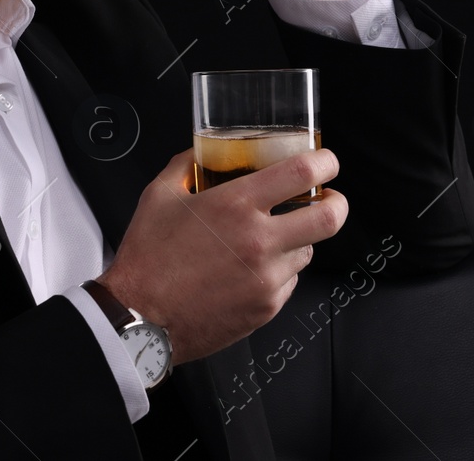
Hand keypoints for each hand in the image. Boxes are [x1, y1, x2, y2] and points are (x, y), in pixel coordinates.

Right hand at [97, 147, 347, 363]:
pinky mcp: (266, 308)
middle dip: (336, 203)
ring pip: (308, 251)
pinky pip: (288, 281)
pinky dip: (278, 272)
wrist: (138, 320)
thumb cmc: (146, 258)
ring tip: (271, 238)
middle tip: (326, 199)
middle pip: (330, 217)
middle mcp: (260, 241)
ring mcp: (267, 278)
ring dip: (298, 240)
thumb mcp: (159, 196)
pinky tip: (250, 269)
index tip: (326, 162)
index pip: (304, 173)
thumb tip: (202, 153)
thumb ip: (186, 166)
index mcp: (237, 205)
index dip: (326, 162)